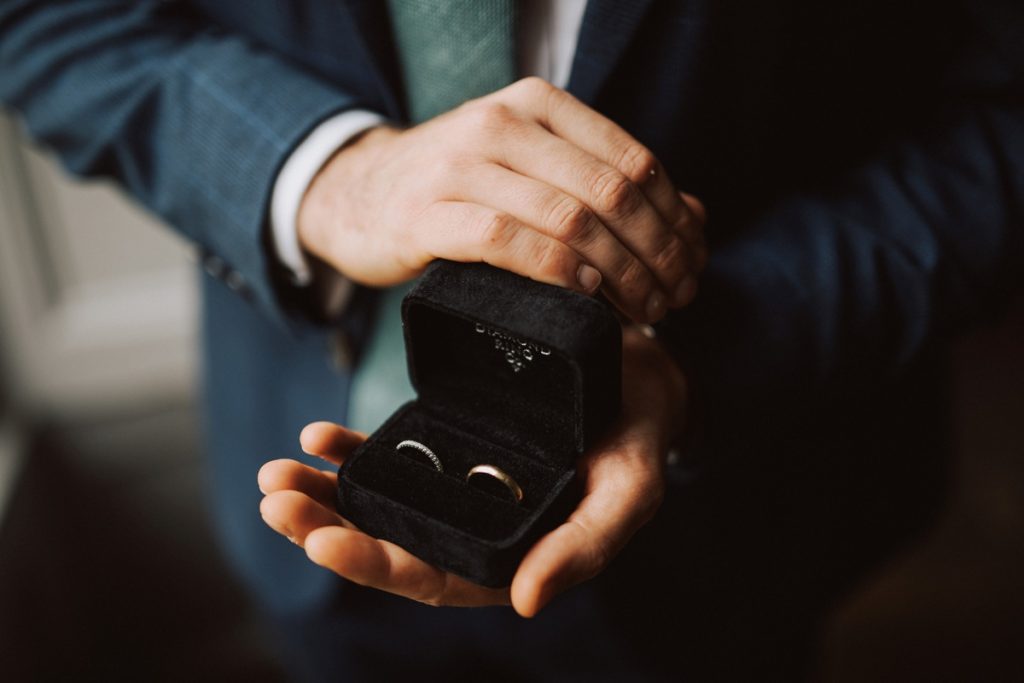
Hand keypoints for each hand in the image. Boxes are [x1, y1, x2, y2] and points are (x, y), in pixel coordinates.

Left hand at [257, 326, 685, 615]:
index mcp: (511, 554)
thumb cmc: (639, 436)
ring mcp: (455, 487)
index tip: (324, 542)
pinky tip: (317, 436)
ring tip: (277, 474)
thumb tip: (523, 603)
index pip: (431, 577)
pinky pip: (390, 455)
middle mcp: (474, 527)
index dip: (375, 565)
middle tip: (278, 501)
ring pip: (379, 504)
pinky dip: (350, 451)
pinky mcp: (446, 445)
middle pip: (388, 542)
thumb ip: (584, 546)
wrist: (636, 376)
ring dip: (323, 494)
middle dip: (326, 529)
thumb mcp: (629, 490)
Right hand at [298, 77, 706, 322]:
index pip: (634, 161)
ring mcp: (460, 165)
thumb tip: (696, 220)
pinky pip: (510, 242)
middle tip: (677, 298)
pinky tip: (587, 296)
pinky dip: (559, 272)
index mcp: (538, 104)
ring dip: (621, 274)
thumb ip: (604, 183)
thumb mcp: (531, 166)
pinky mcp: (427, 214)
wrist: (361, 194)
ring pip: (569, 218)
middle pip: (610, 192)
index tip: (692, 264)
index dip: (675, 219)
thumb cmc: (460, 189)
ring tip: (644, 310)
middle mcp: (501, 122)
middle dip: (657, 253)